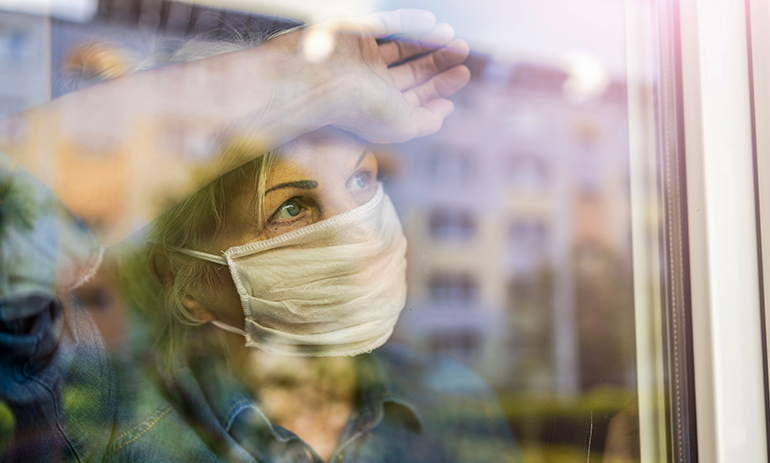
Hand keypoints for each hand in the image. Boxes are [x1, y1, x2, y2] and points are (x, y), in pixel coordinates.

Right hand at [268, 10, 470, 143]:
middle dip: (439, 64)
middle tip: (464, 52)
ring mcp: (361, 60)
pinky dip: (409, 24)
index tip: (463, 75)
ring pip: (402, 49)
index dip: (441, 87)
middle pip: (412, 73)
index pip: (416, 98)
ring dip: (428, 44)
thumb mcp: (403, 125)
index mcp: (379, 110)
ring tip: (454, 40)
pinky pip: (385, 26)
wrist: (314, 81)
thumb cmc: (356, 109)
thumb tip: (445, 111)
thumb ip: (427, 120)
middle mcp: (371, 86)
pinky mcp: (354, 35)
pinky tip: (432, 24)